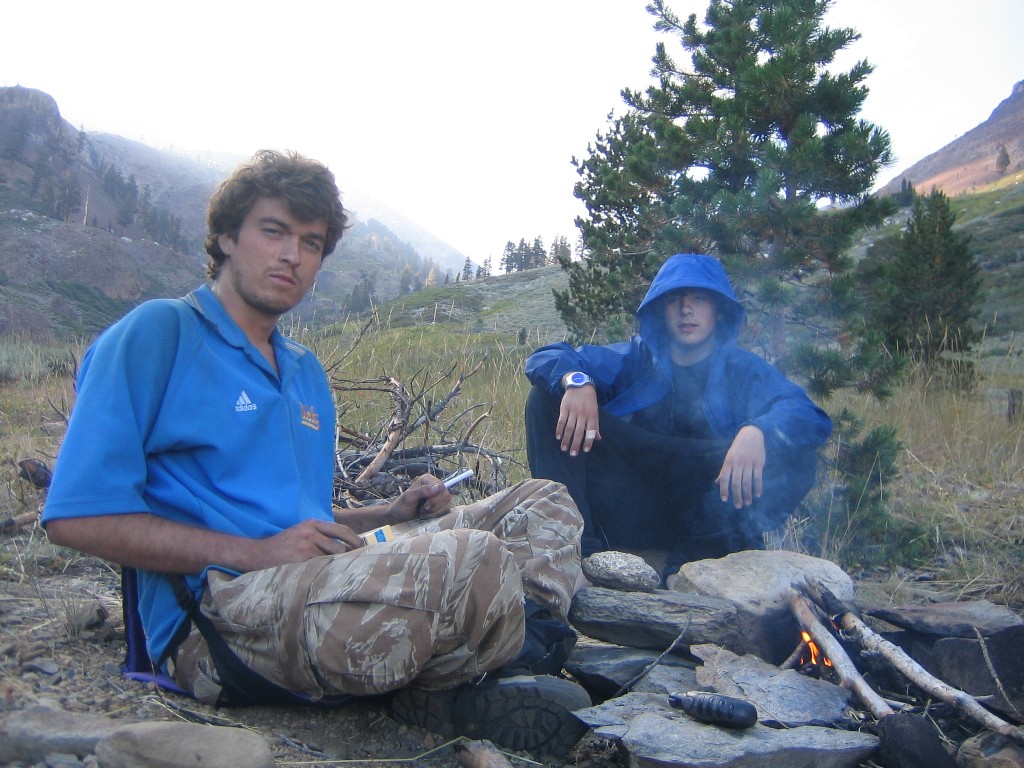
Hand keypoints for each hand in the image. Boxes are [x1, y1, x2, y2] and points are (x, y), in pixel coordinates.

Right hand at [248, 518, 363, 568]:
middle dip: (349, 556)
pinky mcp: (300, 559)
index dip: (355, 539)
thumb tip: (345, 546)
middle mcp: (310, 532)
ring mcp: (305, 546)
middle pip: (340, 545)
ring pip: (331, 557)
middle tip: (357, 564)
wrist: (258, 553)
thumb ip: (320, 535)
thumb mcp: (301, 532)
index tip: (363, 548)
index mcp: (313, 524)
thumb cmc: (283, 546)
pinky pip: (320, 567)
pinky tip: (328, 577)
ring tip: (343, 573)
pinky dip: (326, 572)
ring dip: (338, 566)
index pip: (341, 529)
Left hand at [389, 474, 451, 522]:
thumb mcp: (408, 498)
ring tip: (423, 512)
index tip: (425, 506)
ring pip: (447, 504)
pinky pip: (446, 510)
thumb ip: (422, 491)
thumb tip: (437, 488)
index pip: (441, 487)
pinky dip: (436, 515)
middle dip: (434, 506)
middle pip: (446, 496)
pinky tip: (427, 515)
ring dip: (434, 512)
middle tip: (422, 509)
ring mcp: (439, 496)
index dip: (435, 499)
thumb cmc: (401, 506)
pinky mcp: (440, 505)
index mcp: (427, 479)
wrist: (400, 517)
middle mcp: (434, 485)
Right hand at [556, 385, 599, 455]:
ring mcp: (573, 411)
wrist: (580, 385)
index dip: (588, 441)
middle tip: (573, 454)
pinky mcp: (565, 408)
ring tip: (563, 448)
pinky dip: (559, 429)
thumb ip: (596, 426)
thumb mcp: (595, 412)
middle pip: (579, 432)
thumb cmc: (589, 401)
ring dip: (566, 439)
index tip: (585, 450)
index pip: (591, 431)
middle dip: (575, 444)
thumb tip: (598, 438)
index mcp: (592, 416)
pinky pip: (561, 421)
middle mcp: (583, 415)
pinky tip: (558, 436)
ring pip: (569, 428)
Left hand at [716, 425, 765, 508]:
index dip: (724, 489)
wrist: (751, 434)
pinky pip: (758, 477)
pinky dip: (758, 487)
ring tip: (748, 503)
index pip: (725, 478)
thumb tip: (717, 483)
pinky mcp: (759, 463)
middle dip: (737, 495)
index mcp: (728, 462)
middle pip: (736, 482)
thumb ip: (724, 471)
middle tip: (738, 506)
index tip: (725, 500)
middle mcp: (738, 463)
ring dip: (747, 494)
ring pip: (747, 482)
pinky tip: (757, 494)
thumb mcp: (729, 457)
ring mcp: (749, 463)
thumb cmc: (738, 448)